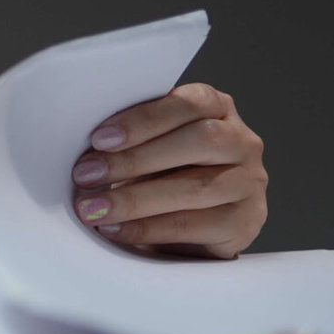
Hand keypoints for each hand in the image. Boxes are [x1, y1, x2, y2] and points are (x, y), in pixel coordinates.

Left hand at [68, 83, 266, 258]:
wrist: (197, 229)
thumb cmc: (165, 175)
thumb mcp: (151, 147)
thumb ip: (131, 139)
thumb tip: (84, 150)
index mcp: (217, 108)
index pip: (189, 103)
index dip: (144, 119)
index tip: (99, 138)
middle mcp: (241, 141)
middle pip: (198, 141)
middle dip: (134, 159)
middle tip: (85, 176)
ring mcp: (249, 182)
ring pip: (195, 187)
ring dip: (135, 200)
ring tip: (93, 209)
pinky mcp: (246, 221)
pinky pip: (196, 225)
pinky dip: (149, 229)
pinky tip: (116, 230)